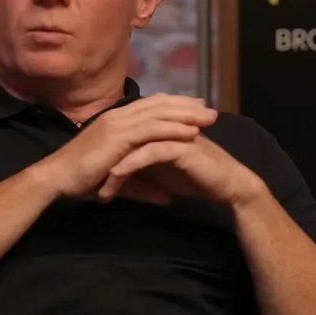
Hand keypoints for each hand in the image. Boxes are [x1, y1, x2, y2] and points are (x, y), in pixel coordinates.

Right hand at [37, 94, 217, 202]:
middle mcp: (118, 116)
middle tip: (210, 108)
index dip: (174, 106)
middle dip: (186, 106)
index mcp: (115, 120)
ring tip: (209, 118)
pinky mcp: (117, 136)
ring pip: (159, 113)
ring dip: (186, 114)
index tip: (196, 109)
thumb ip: (144, 186)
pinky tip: (191, 131)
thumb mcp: (120, 180)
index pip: (151, 106)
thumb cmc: (81, 180)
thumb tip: (168, 197)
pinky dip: (172, 128)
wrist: (57, 178)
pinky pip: (151, 129)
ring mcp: (117, 123)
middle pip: (159, 104)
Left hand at [97, 135, 265, 206]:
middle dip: (105, 160)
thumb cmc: (197, 178)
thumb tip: (119, 172)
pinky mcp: (180, 147)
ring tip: (101, 186)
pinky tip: (117, 177)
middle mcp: (164, 127)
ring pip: (134, 144)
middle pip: (126, 137)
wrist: (227, 186)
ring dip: (115, 166)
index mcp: (159, 129)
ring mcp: (172, 134)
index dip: (107, 155)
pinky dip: (131, 165)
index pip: (125, 137)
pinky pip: (148, 153)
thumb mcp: (162, 173)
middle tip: (87, 180)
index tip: (90, 177)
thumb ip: (143, 167)